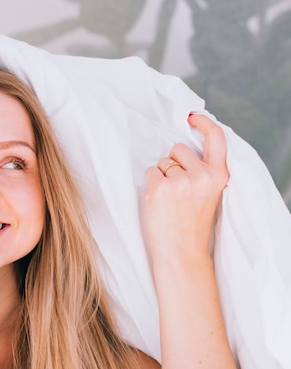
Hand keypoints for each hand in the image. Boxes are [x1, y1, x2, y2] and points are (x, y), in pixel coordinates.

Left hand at [143, 113, 228, 260]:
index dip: (203, 123)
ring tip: (169, 199)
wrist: (181, 251)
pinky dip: (150, 184)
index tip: (192, 117)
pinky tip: (158, 202)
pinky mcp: (160, 188)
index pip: (216, 138)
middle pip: (179, 149)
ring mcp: (181, 181)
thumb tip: (181, 147)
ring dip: (161, 174)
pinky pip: (149, 172)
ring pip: (162, 161)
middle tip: (177, 189)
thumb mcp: (208, 193)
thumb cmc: (190, 223)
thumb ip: (202, 170)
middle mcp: (202, 175)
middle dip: (173, 163)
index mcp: (218, 175)